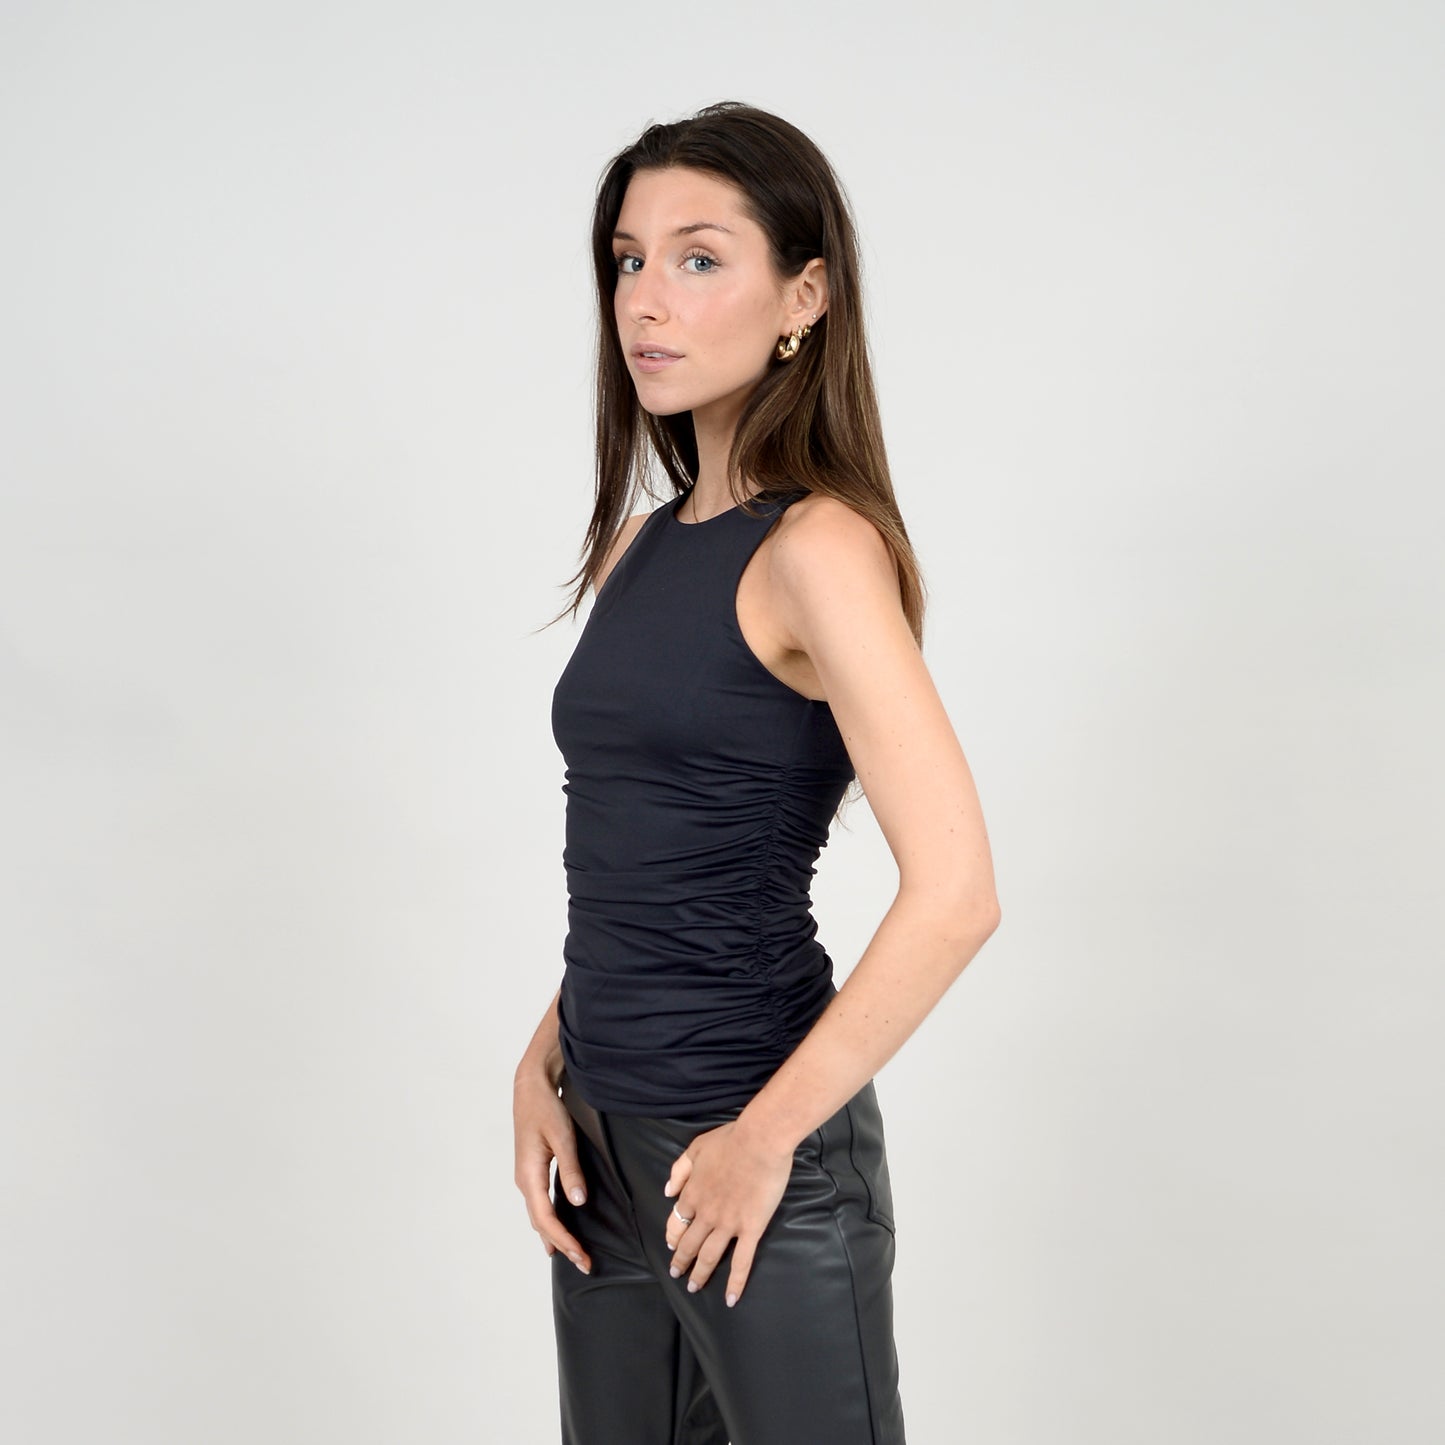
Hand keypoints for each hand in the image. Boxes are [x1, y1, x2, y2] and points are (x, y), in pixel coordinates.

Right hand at [512, 1065, 591, 1274]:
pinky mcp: (531, 1172)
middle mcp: (524, 1181)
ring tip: (573, 1255)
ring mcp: (525, 1177)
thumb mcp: (562, 1137)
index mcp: (529, 1176)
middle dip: (562, 1245)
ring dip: (556, 1236)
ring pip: (539, 1216)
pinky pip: (539, 1205)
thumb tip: (577, 1203)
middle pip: (541, 1224)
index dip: (565, 1241)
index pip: (546, 1219)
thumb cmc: (546, 1109)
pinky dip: (550, 1222)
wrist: (530, 1088)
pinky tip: (558, 1230)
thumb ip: (570, 1170)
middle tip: (585, 1264)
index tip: (582, 1257)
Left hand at [661, 1119, 794, 1306]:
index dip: (672, 1236)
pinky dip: (735, 1282)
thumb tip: (667, 1192)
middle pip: (689, 1244)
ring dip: (699, 1274)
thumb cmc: (730, 1140)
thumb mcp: (696, 1147)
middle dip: (681, 1261)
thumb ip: (680, 1170)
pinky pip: (742, 1261)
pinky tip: (731, 1299)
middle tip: (676, 1274)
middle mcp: (706, 1214)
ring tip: (693, 1287)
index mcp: (693, 1193)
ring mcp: (728, 1224)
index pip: (676, 1222)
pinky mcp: (751, 1229)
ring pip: (709, 1256)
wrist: (760, 1141)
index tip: (671, 1245)